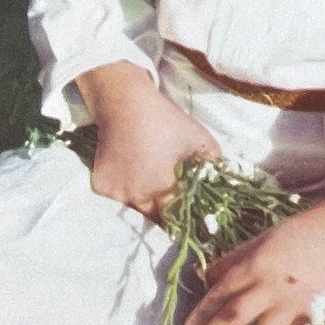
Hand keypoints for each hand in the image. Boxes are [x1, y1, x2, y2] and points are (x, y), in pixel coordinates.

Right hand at [78, 61, 220, 217]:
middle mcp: (136, 196)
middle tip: (175, 210)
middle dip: (166, 217)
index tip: (193, 220)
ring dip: (146, 207)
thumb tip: (223, 185)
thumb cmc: (165, 121)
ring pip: (135, 212)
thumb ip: (214, 165)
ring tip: (154, 195)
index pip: (177, 219)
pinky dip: (127, 196)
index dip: (186, 220)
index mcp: (162, 188)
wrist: (124, 103)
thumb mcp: (200, 140)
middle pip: (155, 220)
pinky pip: (117, 201)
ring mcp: (115, 193)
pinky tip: (134, 182)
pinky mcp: (101, 186)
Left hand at [182, 176, 324, 324]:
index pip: (220, 293)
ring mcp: (293, 305)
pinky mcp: (315, 316)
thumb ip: (234, 258)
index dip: (201, 312)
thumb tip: (206, 276)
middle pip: (232, 320)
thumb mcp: (262, 238)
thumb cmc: (300, 232)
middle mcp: (270, 288)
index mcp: (255, 265)